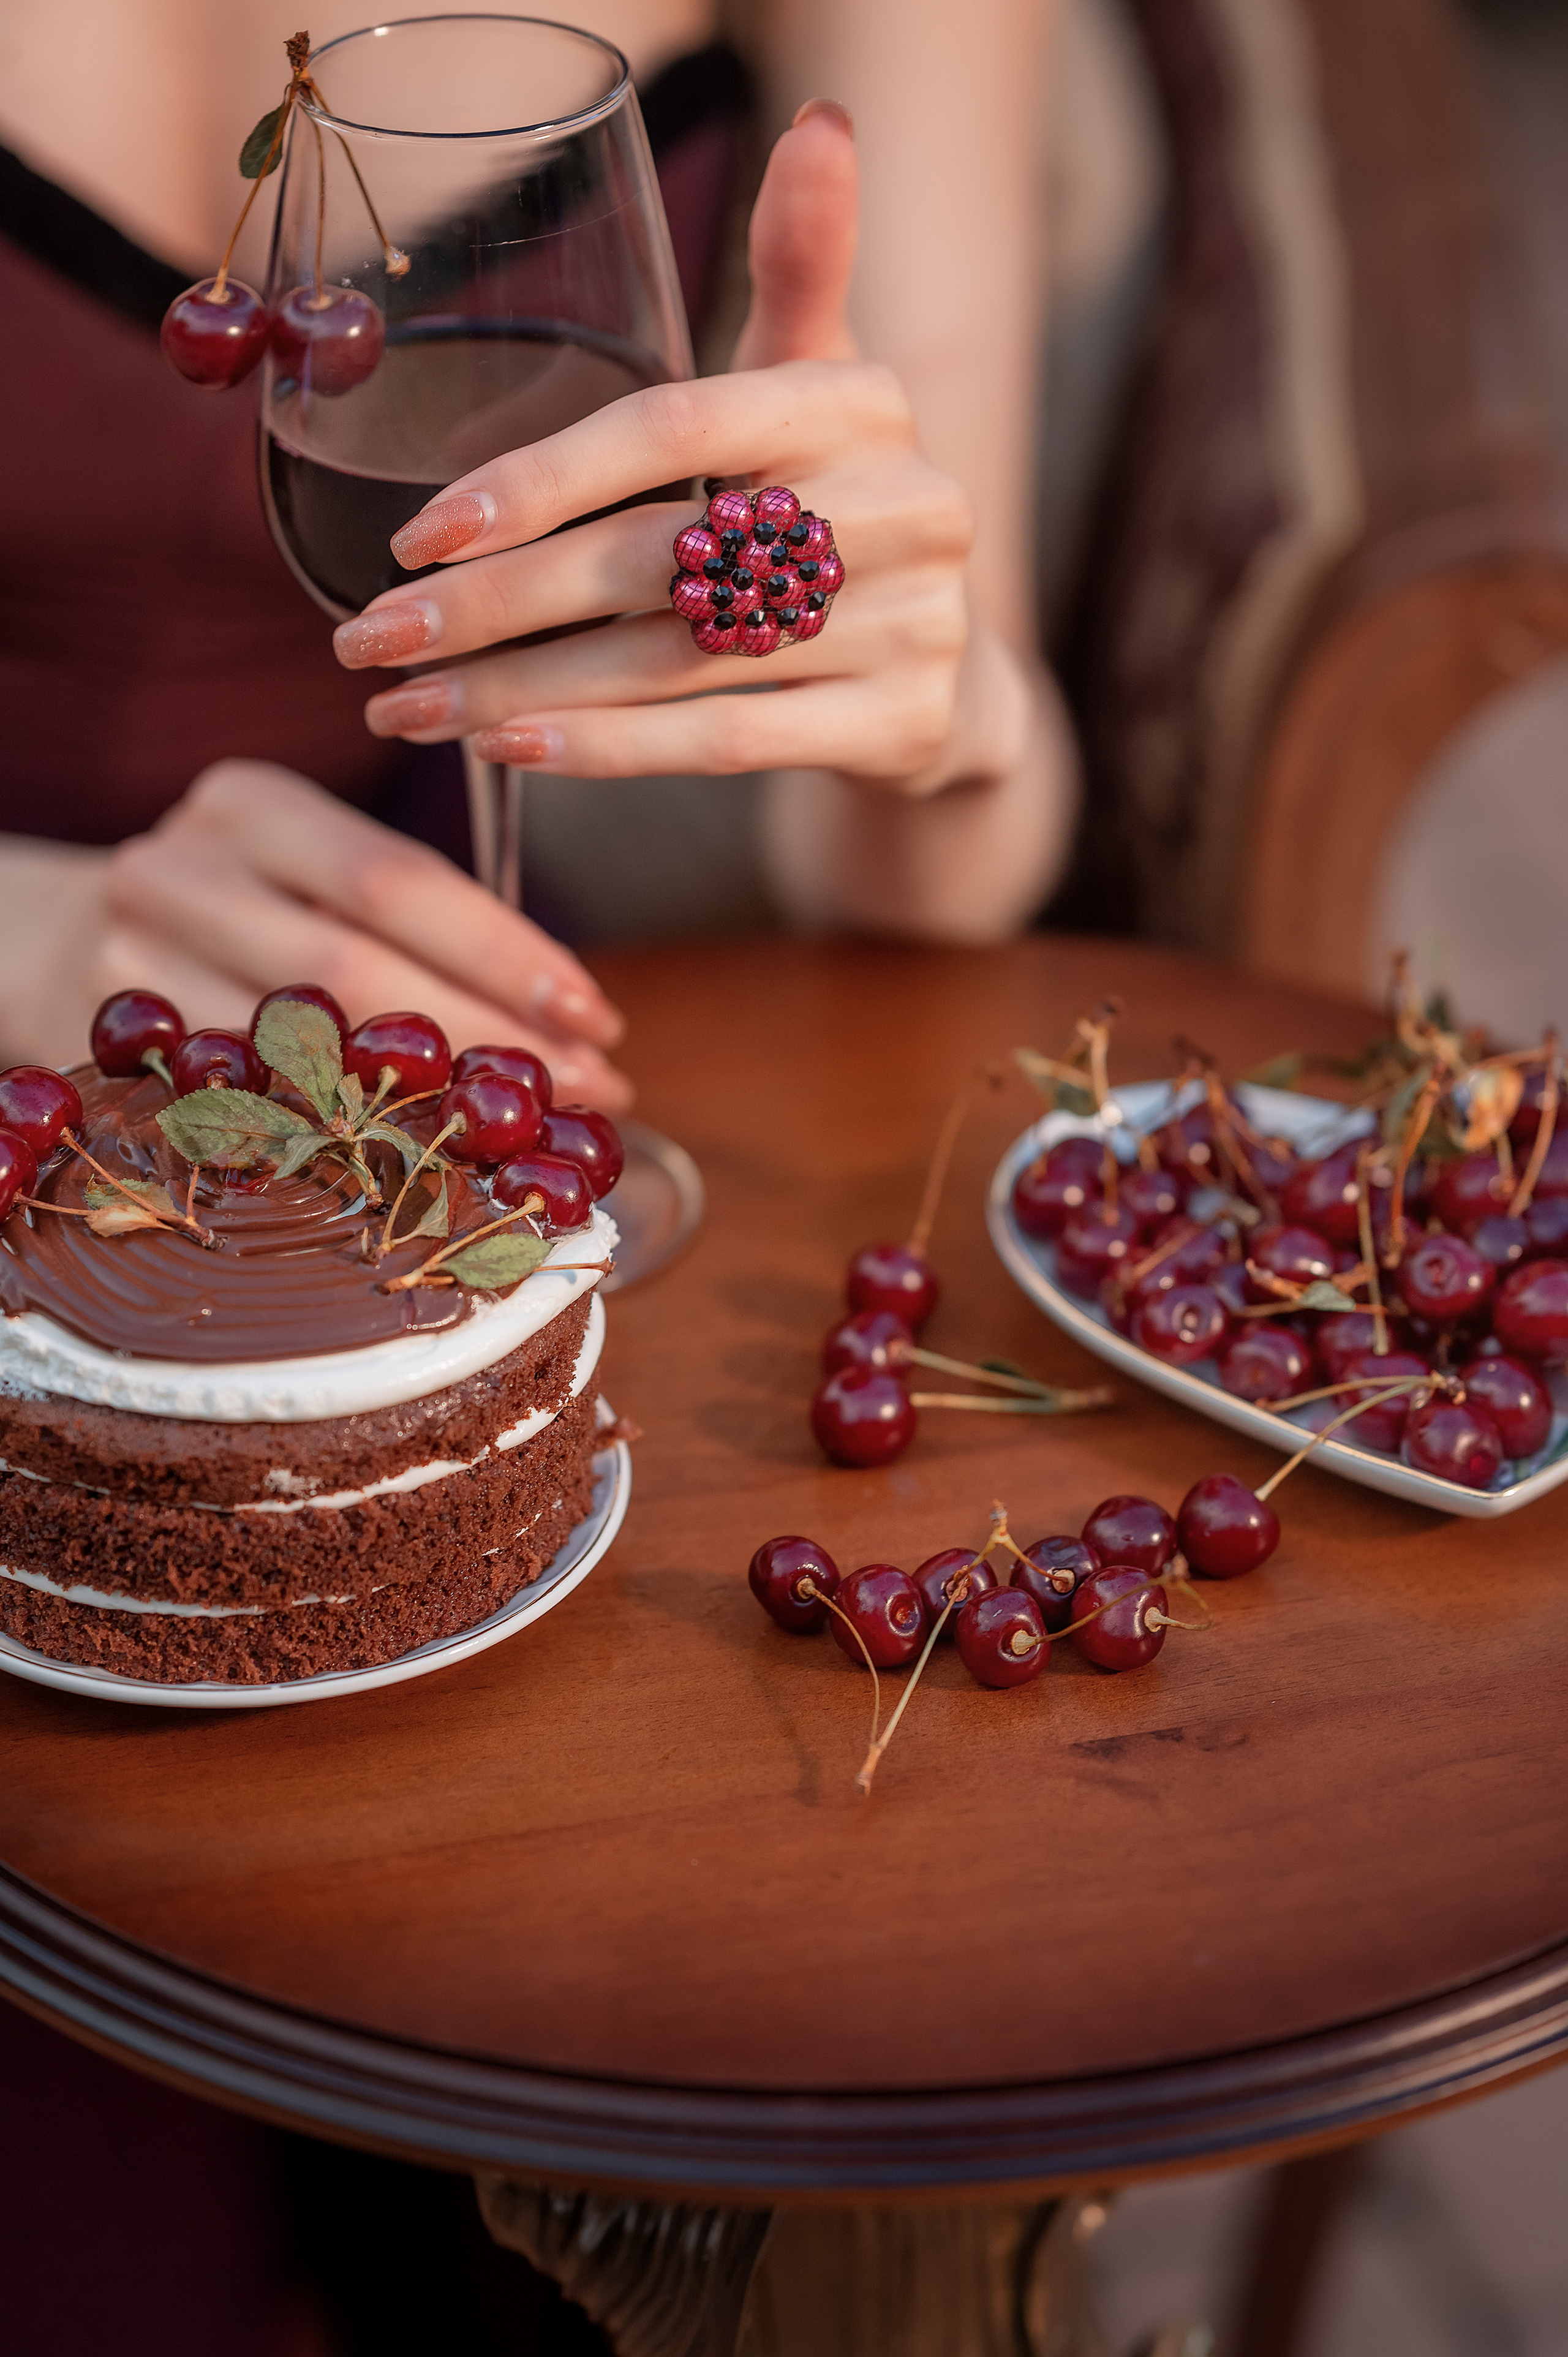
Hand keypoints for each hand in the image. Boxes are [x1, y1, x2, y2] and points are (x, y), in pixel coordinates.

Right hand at [0, 764, 629, 1106]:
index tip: (596, 1012)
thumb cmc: (241, 906)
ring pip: (301, 1056)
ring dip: (430, 1106)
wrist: (61, 937)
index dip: (506, 952)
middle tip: (591, 1090)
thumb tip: (571, 1011)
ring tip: (531, 1136)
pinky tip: (421, 1164)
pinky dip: (344, 1142)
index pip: (399, 879)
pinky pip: (247, 1112)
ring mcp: (129, 967)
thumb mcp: (309, 866)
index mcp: (251, 804)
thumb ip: (411, 913)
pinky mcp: (108, 1055)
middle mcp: (180, 871)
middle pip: (356, 970)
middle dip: (488, 1038)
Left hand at [331, 107, 1023, 802]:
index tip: (415, 535)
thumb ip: (800, 267)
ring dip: (522, 693)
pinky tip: (511, 754)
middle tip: (375, 639)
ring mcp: (915, 623)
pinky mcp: (906, 724)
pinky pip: (729, 741)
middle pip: (655, 559)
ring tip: (408, 710)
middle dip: (495, 607)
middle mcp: (905, 505)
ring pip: (675, 665)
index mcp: (864, 400)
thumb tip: (821, 123)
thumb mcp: (822, 384)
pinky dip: (610, 751)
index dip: (536, 481)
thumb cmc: (844, 510)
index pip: (672, 428)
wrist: (953, 677)